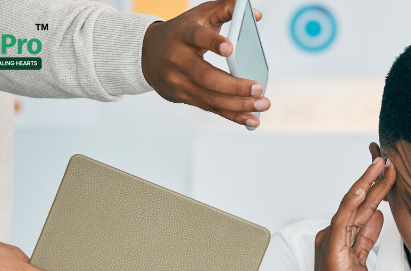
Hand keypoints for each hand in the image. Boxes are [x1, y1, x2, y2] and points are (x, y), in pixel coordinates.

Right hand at [142, 0, 269, 126]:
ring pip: (210, 98)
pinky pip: (210, 109)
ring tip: (263, 104)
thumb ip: (226, 9)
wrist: (147, 53)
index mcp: (183, 34)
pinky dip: (233, 115)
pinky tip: (251, 119)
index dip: (213, 42)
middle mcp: (178, 60)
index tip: (231, 48)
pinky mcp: (183, 97)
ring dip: (239, 105)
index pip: (197, 37)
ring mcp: (179, 82)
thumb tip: (256, 14)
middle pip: (206, 76)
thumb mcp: (200, 15)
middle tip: (259, 88)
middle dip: (235, 86)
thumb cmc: (183, 32)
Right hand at [284, 152, 394, 270]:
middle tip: (389, 158)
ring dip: (367, 184)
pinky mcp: (332, 251)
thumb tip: (379, 215)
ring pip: (351, 206)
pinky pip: (342, 222)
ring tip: (380, 165)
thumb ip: (366, 238)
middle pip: (358, 202)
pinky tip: (361, 189)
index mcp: (341, 236)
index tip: (391, 171)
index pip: (362, 207)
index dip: (377, 188)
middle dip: (374, 180)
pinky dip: (351, 204)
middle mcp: (334, 234)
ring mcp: (331, 240)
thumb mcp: (361, 261)